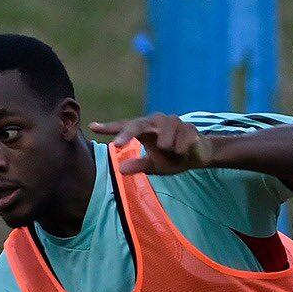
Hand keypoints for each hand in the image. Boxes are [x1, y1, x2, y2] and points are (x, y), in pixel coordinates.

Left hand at [89, 113, 214, 175]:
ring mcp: (173, 121)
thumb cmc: (173, 158)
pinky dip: (180, 150)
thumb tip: (120, 170)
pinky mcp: (188, 127)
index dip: (110, 127)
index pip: (126, 126)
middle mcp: (156, 121)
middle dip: (127, 134)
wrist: (198, 155)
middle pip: (138, 124)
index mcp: (146, 129)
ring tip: (174, 152)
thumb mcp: (154, 166)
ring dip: (167, 148)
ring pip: (164, 138)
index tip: (93, 127)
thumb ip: (138, 165)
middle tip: (117, 145)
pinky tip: (184, 152)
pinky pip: (180, 142)